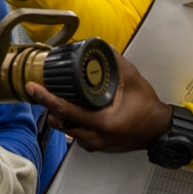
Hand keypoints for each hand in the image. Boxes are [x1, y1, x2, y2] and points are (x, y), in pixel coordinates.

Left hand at [26, 48, 172, 152]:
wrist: (159, 130)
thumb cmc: (147, 107)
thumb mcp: (133, 81)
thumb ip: (116, 63)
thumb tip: (101, 47)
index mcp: (102, 122)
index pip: (67, 111)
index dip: (47, 98)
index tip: (33, 87)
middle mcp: (94, 137)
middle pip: (60, 122)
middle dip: (49, 106)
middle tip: (43, 90)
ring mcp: (94, 144)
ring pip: (66, 130)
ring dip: (59, 115)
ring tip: (57, 97)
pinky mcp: (96, 146)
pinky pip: (75, 135)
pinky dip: (70, 122)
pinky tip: (73, 109)